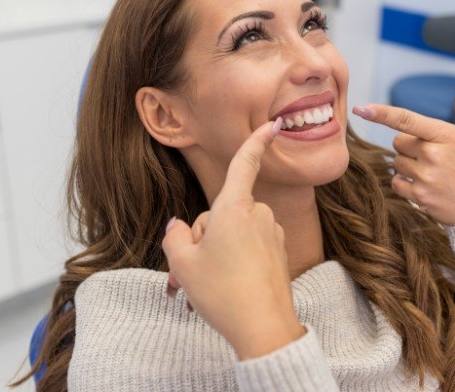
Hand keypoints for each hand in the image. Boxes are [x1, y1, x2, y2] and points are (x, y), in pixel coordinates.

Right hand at [162, 118, 304, 358]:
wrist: (264, 329)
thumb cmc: (221, 292)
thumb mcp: (182, 263)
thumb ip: (176, 235)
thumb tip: (181, 226)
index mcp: (235, 208)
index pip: (245, 163)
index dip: (258, 140)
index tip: (273, 124)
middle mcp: (258, 215)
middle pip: (222, 214)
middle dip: (204, 238)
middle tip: (189, 273)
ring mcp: (271, 235)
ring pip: (234, 234)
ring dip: (217, 254)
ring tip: (205, 288)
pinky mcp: (279, 254)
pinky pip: (250, 249)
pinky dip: (234, 264)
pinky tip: (225, 289)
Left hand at [353, 71, 454, 225]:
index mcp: (445, 135)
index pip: (406, 120)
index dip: (381, 113)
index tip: (361, 108)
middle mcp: (433, 154)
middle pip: (398, 142)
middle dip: (410, 147)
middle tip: (433, 157)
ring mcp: (426, 177)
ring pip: (396, 162)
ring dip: (408, 166)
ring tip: (433, 173)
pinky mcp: (420, 197)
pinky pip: (396, 183)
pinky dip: (405, 184)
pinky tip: (425, 186)